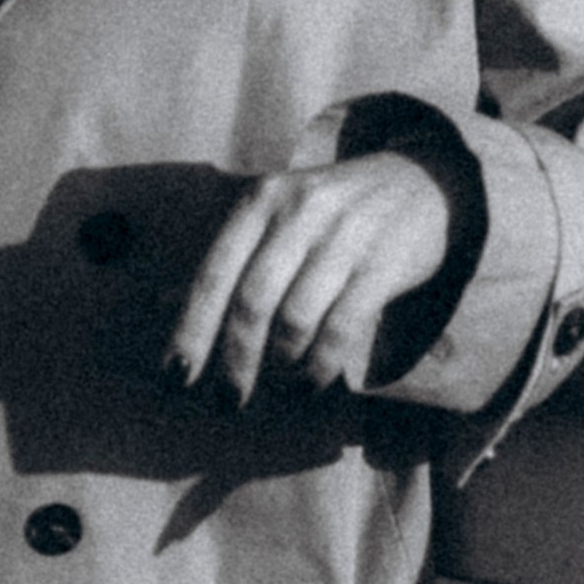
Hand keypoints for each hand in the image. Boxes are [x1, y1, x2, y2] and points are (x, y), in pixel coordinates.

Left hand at [169, 152, 456, 402]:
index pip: (214, 272)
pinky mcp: (382, 264)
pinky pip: (340, 329)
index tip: (175, 377)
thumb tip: (161, 304)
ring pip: (295, 320)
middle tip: (228, 401)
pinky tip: (311, 382)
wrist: (423, 182)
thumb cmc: (332, 209)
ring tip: (278, 387)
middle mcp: (298, 211)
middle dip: (235, 362)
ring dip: (281, 367)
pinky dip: (319, 366)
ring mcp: (344, 236)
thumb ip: (227, 258)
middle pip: (252, 303)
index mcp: (262, 199)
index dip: (191, 330)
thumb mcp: (277, 215)